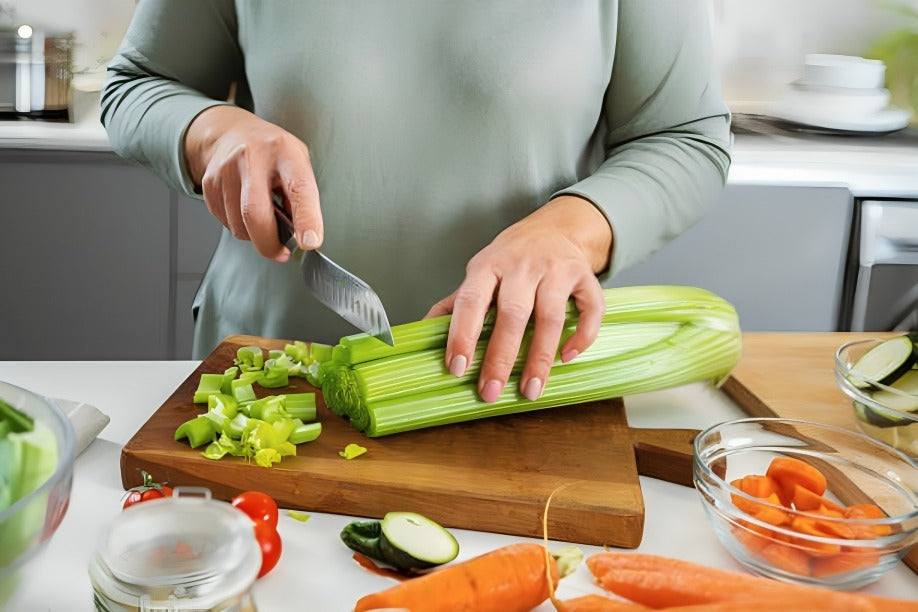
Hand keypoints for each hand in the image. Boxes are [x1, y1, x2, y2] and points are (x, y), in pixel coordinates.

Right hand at [184, 105, 322, 261]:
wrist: (232, 133)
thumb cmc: (273, 154)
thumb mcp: (297, 164)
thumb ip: (302, 197)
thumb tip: (301, 235)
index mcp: (284, 152)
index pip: (299, 189)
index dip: (307, 219)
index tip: (310, 242)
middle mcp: (252, 157)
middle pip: (255, 214)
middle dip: (269, 244)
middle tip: (281, 253)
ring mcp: (226, 169)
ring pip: (239, 225)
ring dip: (254, 235)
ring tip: (263, 218)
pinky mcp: (208, 184)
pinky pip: (225, 223)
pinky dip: (239, 226)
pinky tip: (245, 209)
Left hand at [426, 195, 611, 402]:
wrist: (555, 228)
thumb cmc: (510, 260)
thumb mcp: (479, 274)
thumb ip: (454, 304)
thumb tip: (420, 334)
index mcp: (488, 266)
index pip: (471, 301)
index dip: (462, 334)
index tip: (457, 368)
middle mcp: (522, 266)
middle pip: (512, 313)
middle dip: (500, 356)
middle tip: (490, 392)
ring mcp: (556, 270)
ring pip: (551, 316)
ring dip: (540, 357)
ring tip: (530, 390)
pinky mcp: (584, 276)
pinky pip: (590, 308)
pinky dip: (582, 335)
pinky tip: (567, 358)